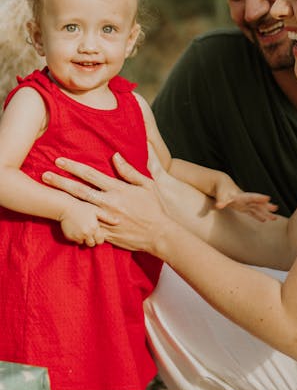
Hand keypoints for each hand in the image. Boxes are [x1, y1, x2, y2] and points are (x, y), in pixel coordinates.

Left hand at [42, 154, 166, 253]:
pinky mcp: (105, 234)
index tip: (60, 161)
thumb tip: (115, 155)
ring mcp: (105, 219)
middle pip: (79, 190)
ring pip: (79, 208)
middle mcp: (109, 203)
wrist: (159, 234)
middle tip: (45, 175)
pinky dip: (74, 224)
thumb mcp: (146, 185)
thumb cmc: (155, 208)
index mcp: (117, 189)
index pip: (91, 174)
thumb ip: (129, 170)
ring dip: (63, 200)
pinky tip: (61, 221)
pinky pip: (87, 228)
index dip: (73, 167)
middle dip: (61, 182)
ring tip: (47, 194)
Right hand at [59, 199, 105, 246]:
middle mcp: (86, 234)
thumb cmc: (83, 207)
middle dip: (92, 240)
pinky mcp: (69, 237)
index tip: (97, 233)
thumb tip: (118, 222)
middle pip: (92, 244)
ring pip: (83, 243)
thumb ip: (108, 218)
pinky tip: (76, 229)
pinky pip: (75, 241)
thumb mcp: (97, 210)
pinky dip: (76, 237)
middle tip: (90, 231)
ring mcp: (77, 236)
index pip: (100, 241)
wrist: (66, 207)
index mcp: (94, 228)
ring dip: (84, 239)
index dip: (99, 238)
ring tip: (83, 229)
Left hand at [213, 178, 277, 221]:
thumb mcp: (220, 195)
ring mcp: (246, 203)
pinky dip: (258, 216)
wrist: (223, 184)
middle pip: (258, 203)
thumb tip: (219, 206)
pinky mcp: (244, 207)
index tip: (268, 198)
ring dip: (266, 213)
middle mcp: (246, 199)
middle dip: (266, 206)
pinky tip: (264, 220)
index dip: (259, 198)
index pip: (251, 197)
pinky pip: (253, 212)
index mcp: (241, 196)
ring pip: (258, 208)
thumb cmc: (221, 190)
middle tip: (275, 208)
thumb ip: (221, 201)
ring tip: (275, 218)